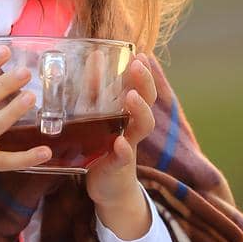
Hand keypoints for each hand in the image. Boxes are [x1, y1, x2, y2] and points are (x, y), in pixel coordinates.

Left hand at [84, 53, 158, 213]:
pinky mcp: (117, 166)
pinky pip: (124, 157)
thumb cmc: (104, 146)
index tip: (141, 54)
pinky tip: (120, 143)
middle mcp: (133, 128)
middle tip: (137, 66)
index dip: (144, 72)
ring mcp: (128, 146)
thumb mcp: (99, 116)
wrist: (110, 187)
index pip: (142, 88)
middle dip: (144, 83)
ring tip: (131, 97)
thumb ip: (97, 91)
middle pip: (148, 102)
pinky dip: (123, 150)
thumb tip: (95, 58)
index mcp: (129, 114)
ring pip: (142, 127)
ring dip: (139, 110)